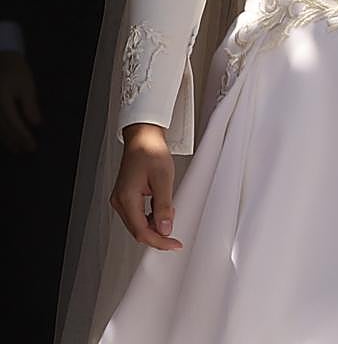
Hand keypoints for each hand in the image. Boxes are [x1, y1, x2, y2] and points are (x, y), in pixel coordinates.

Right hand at [0, 51, 40, 152]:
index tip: (32, 145)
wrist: (1, 60)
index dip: (23, 135)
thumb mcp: (27, 86)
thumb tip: (36, 124)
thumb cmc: (17, 71)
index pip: (13, 122)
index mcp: (2, 99)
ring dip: (8, 140)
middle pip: (4, 128)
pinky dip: (3, 133)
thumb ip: (30, 105)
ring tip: (19, 149)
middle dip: (16, 140)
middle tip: (28, 150)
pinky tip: (8, 140)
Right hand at [111, 123, 181, 249]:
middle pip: (138, 230)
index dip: (159, 241)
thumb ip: (164, 205)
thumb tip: (165, 229)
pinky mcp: (126, 195)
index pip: (141, 231)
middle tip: (174, 237)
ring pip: (137, 223)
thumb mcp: (163, 178)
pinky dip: (150, 217)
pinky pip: (137, 214)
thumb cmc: (151, 151)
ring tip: (169, 217)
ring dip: (154, 225)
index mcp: (126, 198)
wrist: (143, 136)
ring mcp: (121, 199)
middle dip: (157, 235)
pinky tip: (160, 211)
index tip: (173, 245)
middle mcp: (120, 201)